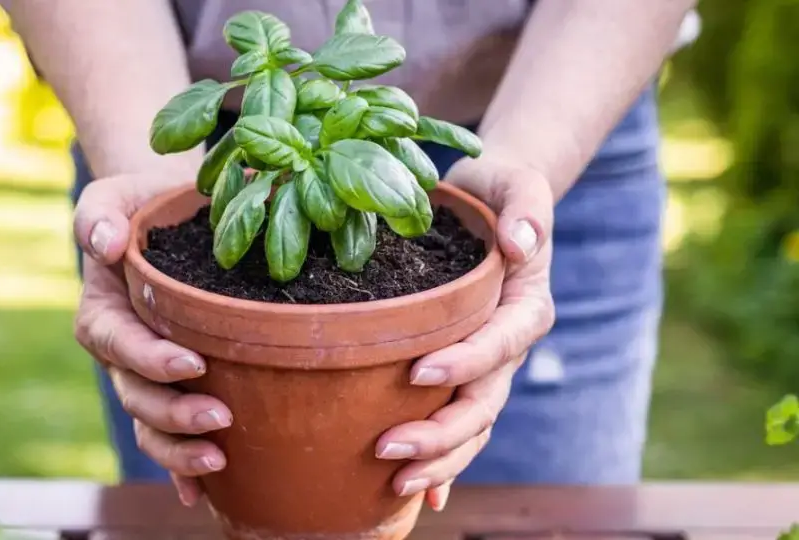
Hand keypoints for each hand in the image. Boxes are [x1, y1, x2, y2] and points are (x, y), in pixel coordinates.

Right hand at [72, 171, 230, 507]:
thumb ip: (100, 217)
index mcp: (105, 313)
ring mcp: (145, 376)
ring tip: (220, 461)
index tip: (192, 364)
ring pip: (151, 424)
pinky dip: (180, 468)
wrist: (168, 218)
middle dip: (173, 415)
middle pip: (136, 396)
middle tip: (219, 420)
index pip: (119, 344)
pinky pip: (169, 435)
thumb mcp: (114, 196)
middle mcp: (121, 352)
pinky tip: (203, 494)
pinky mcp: (172, 387)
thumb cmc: (141, 206)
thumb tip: (107, 245)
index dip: (150, 359)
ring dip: (179, 449)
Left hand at [374, 154, 556, 510]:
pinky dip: (444, 463)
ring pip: (472, 425)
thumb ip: (528, 208)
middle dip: (442, 432)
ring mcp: (489, 367)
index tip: (417, 373)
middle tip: (388, 448)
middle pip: (484, 401)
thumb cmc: (502, 194)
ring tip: (395, 482)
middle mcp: (510, 347)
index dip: (464, 362)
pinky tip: (418, 497)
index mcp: (526, 306)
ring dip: (439, 459)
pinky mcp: (465, 375)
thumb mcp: (519, 185)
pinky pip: (458, 424)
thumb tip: (520, 244)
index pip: (499, 343)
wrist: (495, 208)